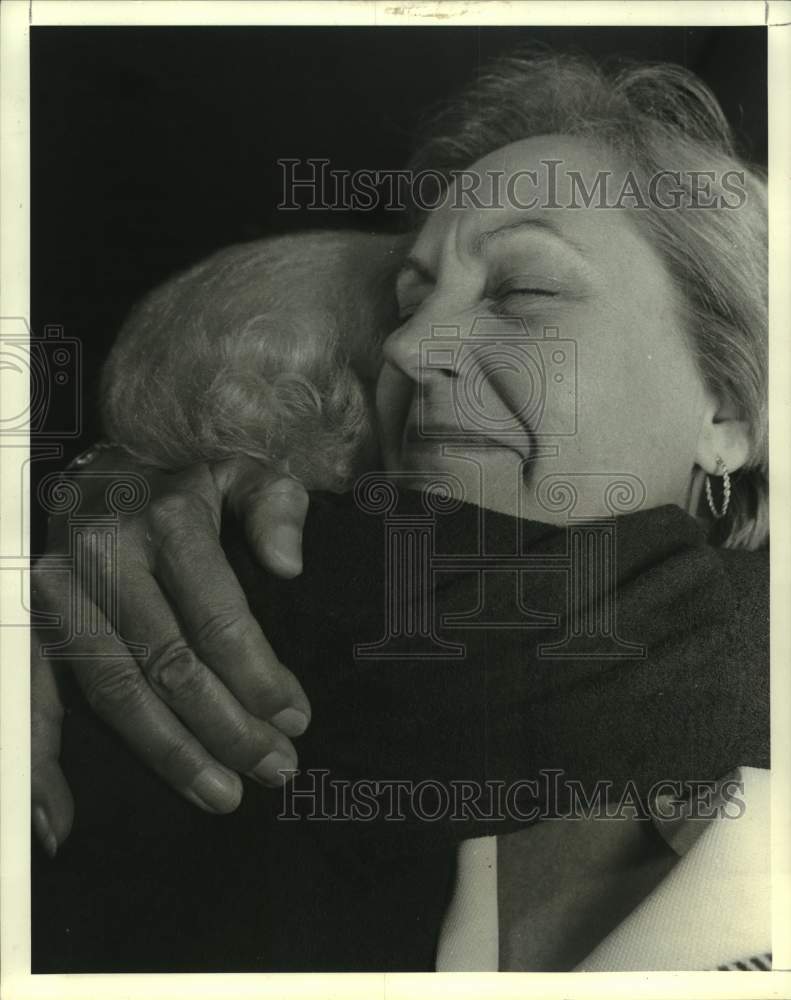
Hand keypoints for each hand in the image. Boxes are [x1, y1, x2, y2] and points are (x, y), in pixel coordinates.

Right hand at [31, 448, 309, 855]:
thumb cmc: (191, 471)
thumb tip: (288, 566)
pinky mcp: (34, 617)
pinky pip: (34, 696)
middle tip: (274, 769)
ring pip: (114, 691)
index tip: (296, 720)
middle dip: (228, 728)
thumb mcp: (245, 467)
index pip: (217, 617)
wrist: (110, 457)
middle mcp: (104, 556)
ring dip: (169, 752)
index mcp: (165, 520)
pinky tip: (64, 820)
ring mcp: (60, 590)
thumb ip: (274, 507)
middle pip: (169, 665)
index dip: (259, 677)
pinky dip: (43, 762)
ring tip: (221, 793)